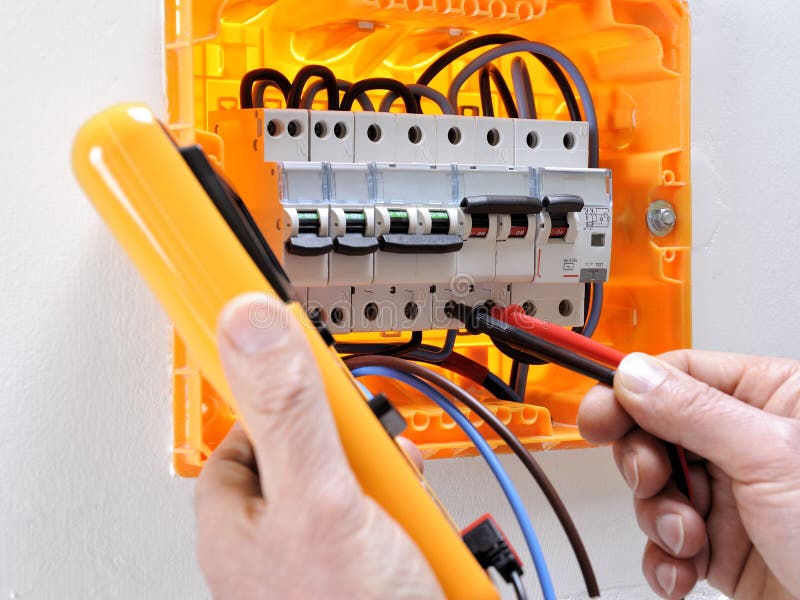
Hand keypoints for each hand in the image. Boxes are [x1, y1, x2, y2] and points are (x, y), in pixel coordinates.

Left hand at [194, 293, 442, 598]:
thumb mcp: (319, 500)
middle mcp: (275, 531)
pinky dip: (413, 512)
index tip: (287, 329)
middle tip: (377, 455)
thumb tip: (248, 322)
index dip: (279, 381)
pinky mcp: (368, 561)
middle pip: (314, 440)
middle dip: (359, 442)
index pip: (246, 418)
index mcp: (239, 516)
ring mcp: (323, 548)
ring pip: (358, 474)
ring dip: (395, 480)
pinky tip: (423, 532)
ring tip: (408, 509)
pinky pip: (388, 510)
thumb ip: (290, 412)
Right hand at [578, 350, 799, 598]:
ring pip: (657, 488)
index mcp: (772, 401)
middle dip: (645, 460)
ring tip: (687, 537)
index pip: (681, 374)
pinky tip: (681, 568)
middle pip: (658, 430)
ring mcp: (734, 497)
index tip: (597, 407)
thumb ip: (694, 411)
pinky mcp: (723, 546)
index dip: (632, 388)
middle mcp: (748, 445)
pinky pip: (667, 540)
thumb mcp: (770, 460)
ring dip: (659, 516)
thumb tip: (635, 376)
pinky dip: (664, 557)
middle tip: (649, 476)